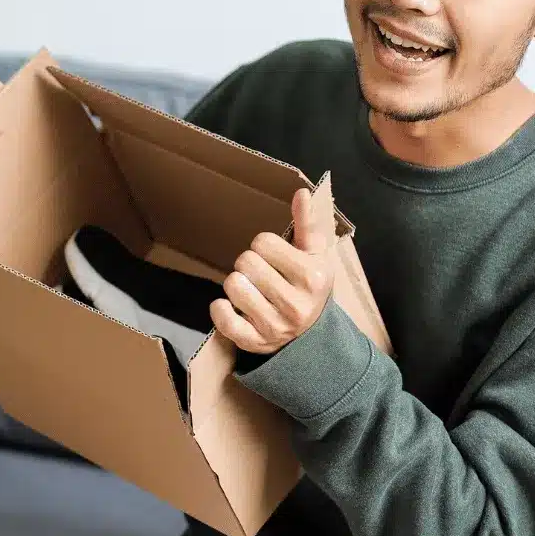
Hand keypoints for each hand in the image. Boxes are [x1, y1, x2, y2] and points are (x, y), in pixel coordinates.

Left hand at [211, 174, 336, 354]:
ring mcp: (275, 326)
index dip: (264, 245)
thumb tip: (301, 193)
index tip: (273, 257)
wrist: (312, 335)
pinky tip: (229, 306)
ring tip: (250, 289)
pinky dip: (220, 309)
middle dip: (248, 263)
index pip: (264, 242)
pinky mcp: (255, 343)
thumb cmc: (308, 286)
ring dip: (236, 284)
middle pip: (245, 261)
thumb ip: (306, 223)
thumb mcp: (314, 255)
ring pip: (232, 285)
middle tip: (260, 273)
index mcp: (312, 277)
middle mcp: (296, 304)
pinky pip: (224, 320)